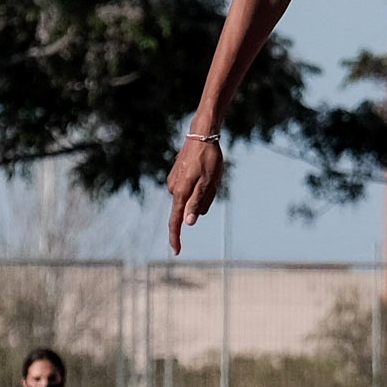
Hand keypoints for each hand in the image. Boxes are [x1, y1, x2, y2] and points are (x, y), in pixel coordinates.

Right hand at [164, 133, 222, 252]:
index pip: (176, 221)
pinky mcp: (177, 175)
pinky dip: (198, 185)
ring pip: (191, 198)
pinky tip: (204, 170)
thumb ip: (197, 203)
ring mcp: (174, 181)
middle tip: (213, 183)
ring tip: (209, 173)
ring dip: (202, 192)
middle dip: (201, 203)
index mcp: (180, 193)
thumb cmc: (208, 159)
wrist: (202, 134)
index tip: (177, 251)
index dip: (176, 237)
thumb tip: (189, 222)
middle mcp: (173, 188)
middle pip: (189, 208)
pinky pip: (190, 189)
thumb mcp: (208, 183)